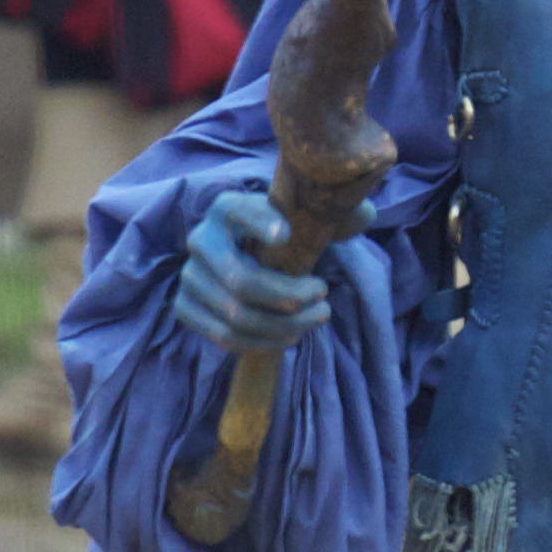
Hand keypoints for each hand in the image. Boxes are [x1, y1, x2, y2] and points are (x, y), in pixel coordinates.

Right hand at [176, 179, 351, 352]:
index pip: (239, 211)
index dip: (259, 222)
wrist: (247, 256)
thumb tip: (366, 215)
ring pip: (236, 316)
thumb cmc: (285, 235)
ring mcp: (189, 277)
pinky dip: (263, 343)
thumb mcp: (305, 218)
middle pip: (242, 280)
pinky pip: (225, 337)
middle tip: (324, 295)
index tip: (286, 236)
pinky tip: (291, 335)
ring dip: (283, 326)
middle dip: (289, 296)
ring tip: (316, 318)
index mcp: (227, 208)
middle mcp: (200, 239)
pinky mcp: (185, 308)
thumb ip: (336, 214)